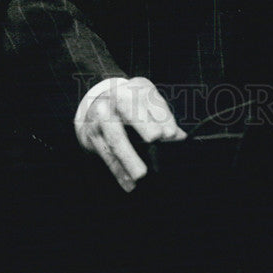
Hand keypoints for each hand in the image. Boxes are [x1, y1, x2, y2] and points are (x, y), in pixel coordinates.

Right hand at [75, 76, 186, 191]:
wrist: (95, 105)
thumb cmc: (130, 105)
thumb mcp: (146, 103)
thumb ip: (162, 117)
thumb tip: (180, 137)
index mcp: (135, 89)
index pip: (151, 101)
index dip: (162, 117)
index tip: (171, 133)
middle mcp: (116, 99)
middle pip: (129, 110)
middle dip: (143, 124)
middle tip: (155, 138)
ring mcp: (101, 117)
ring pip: (115, 138)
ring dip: (129, 157)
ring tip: (141, 174)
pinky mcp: (92, 135)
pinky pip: (106, 155)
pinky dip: (118, 171)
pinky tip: (129, 183)